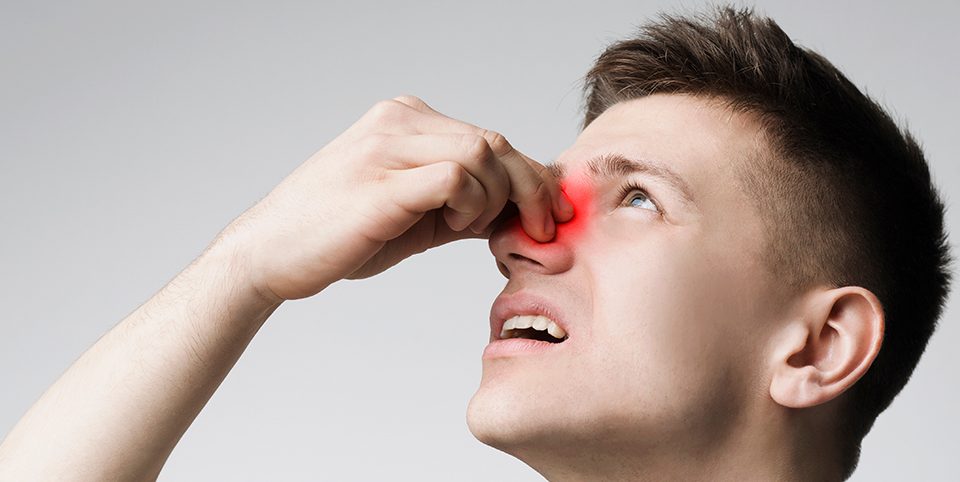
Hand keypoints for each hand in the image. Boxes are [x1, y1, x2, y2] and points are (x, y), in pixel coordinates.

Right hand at [215, 95, 573, 301]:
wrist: (269, 254)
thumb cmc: (340, 235)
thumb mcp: (413, 213)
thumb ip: (461, 202)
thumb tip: (519, 211)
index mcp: (404, 120)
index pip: (489, 138)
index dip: (530, 176)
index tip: (548, 213)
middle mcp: (398, 120)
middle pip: (495, 141)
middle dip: (531, 188)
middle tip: (541, 228)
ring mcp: (388, 145)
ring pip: (483, 153)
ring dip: (495, 199)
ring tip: (468, 229)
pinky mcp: (382, 180)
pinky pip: (456, 176)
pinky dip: (472, 204)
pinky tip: (455, 227)